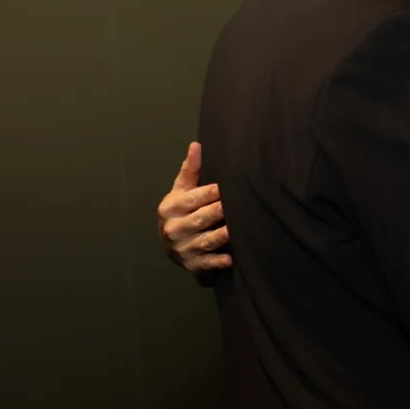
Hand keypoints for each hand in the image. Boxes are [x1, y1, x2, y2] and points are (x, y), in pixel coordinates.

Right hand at [157, 142, 231, 273]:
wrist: (170, 243)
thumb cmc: (181, 210)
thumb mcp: (181, 190)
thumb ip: (191, 170)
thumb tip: (197, 145)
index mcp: (170, 207)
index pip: (194, 198)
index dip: (212, 193)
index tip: (227, 187)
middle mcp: (174, 229)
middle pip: (202, 218)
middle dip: (220, 211)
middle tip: (239, 204)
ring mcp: (182, 248)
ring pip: (206, 240)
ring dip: (222, 235)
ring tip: (237, 228)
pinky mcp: (192, 264)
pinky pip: (206, 263)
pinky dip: (217, 262)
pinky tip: (229, 259)